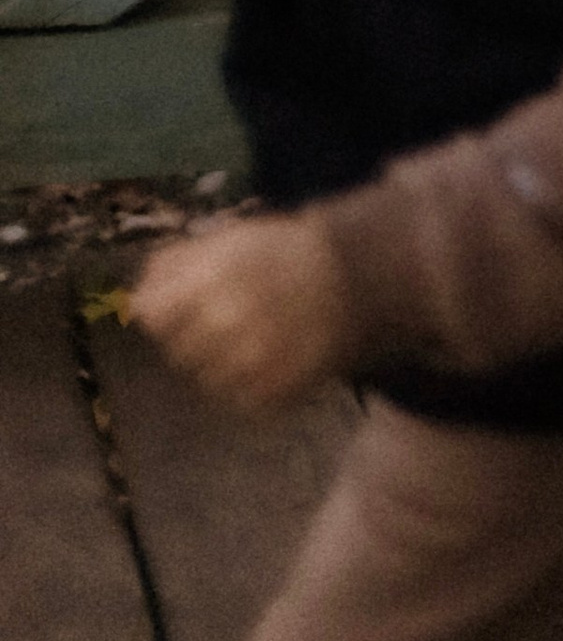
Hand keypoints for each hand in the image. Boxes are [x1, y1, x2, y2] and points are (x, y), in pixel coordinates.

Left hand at [133, 216, 350, 410]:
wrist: (350, 278)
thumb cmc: (277, 255)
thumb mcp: (226, 241)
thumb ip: (172, 266)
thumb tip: (133, 303)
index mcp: (210, 279)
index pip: (152, 315)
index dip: (169, 307)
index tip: (192, 298)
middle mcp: (225, 322)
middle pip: (175, 349)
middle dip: (195, 332)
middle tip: (234, 312)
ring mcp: (249, 362)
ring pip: (202, 379)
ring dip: (219, 361)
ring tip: (255, 333)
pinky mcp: (270, 393)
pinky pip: (236, 399)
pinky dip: (248, 382)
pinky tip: (272, 354)